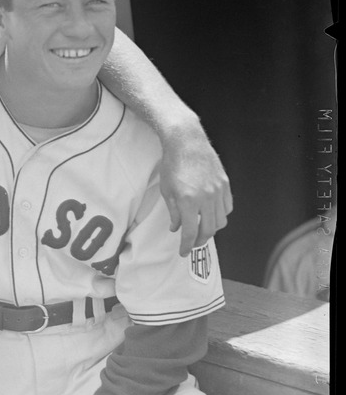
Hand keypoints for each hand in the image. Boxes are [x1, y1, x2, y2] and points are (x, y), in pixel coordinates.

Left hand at [159, 124, 232, 255]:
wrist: (187, 142)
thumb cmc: (172, 165)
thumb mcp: (166, 191)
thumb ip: (173, 213)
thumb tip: (176, 229)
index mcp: (188, 201)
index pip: (191, 232)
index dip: (187, 245)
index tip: (183, 252)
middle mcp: (206, 198)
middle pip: (208, 230)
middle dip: (199, 241)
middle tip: (192, 244)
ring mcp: (218, 191)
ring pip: (220, 221)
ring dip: (211, 230)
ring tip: (201, 230)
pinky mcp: (225, 184)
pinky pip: (227, 208)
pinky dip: (220, 216)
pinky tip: (211, 216)